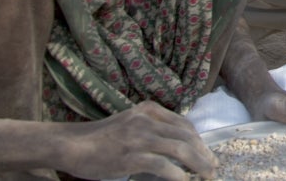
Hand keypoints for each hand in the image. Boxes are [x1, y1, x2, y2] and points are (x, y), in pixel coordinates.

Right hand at [60, 101, 216, 180]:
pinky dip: (178, 175)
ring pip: (181, 150)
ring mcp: (140, 137)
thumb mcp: (130, 123)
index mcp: (149, 110)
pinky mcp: (132, 156)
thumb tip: (179, 146)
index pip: (184, 125)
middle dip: (204, 154)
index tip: (207, 154)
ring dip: (198, 164)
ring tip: (207, 175)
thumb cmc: (101, 138)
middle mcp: (147, 120)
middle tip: (213, 167)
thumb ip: (152, 128)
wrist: (72, 145)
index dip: (199, 141)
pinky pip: (163, 165)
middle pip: (187, 137)